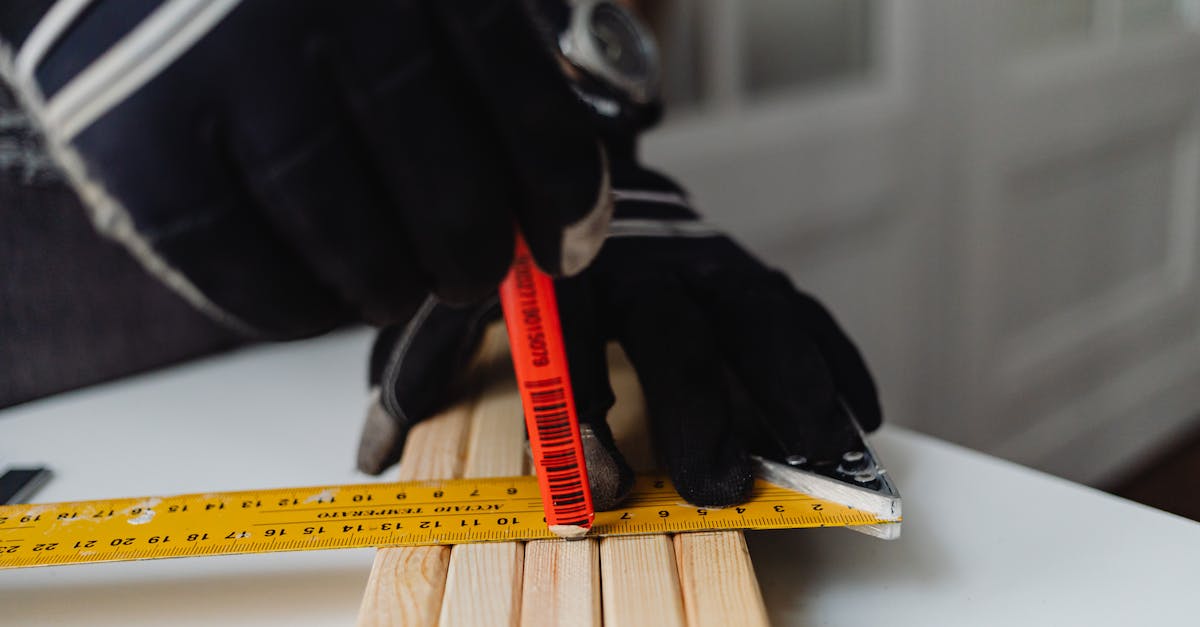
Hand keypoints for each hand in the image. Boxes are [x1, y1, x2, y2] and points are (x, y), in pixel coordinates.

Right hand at [0, 0, 608, 337]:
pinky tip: (315, 289)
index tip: (567, 242)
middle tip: (472, 272)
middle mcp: (328, 12)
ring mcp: (225, 79)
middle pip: (452, 197)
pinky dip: (301, 310)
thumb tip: (550, 206)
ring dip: (393, 289)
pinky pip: (254, 282)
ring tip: (391, 282)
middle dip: (477, 260)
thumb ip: (474, 60)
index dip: (563, 201)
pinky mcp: (136, 151)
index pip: (532, 115)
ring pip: (360, 252)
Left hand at [358, 161, 880, 507]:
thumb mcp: (463, 301)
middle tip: (714, 481)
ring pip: (757, 317)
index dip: (581, 413)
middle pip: (677, 333)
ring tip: (813, 447)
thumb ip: (421, 367)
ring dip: (789, 385)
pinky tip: (856, 416)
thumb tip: (371, 449)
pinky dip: (835, 361)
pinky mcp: (753, 272)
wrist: (591, 174)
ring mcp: (707, 263)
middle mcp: (643, 264)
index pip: (572, 345)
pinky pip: (804, 312)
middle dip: (698, 408)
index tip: (592, 481)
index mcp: (564, 274)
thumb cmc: (529, 262)